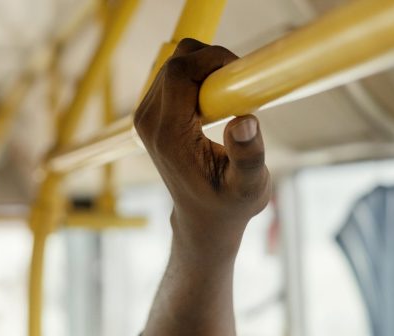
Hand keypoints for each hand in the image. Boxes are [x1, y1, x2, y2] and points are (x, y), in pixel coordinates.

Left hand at [134, 39, 270, 238]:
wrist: (203, 218)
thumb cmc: (227, 205)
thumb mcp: (248, 188)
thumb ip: (247, 156)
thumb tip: (244, 122)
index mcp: (168, 134)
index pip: (180, 71)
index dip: (213, 59)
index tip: (241, 76)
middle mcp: (149, 121)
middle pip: (177, 61)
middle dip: (213, 61)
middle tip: (241, 88)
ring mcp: (146, 116)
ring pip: (175, 63)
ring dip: (207, 68)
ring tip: (230, 99)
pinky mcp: (151, 112)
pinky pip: (175, 74)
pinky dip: (199, 76)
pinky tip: (216, 103)